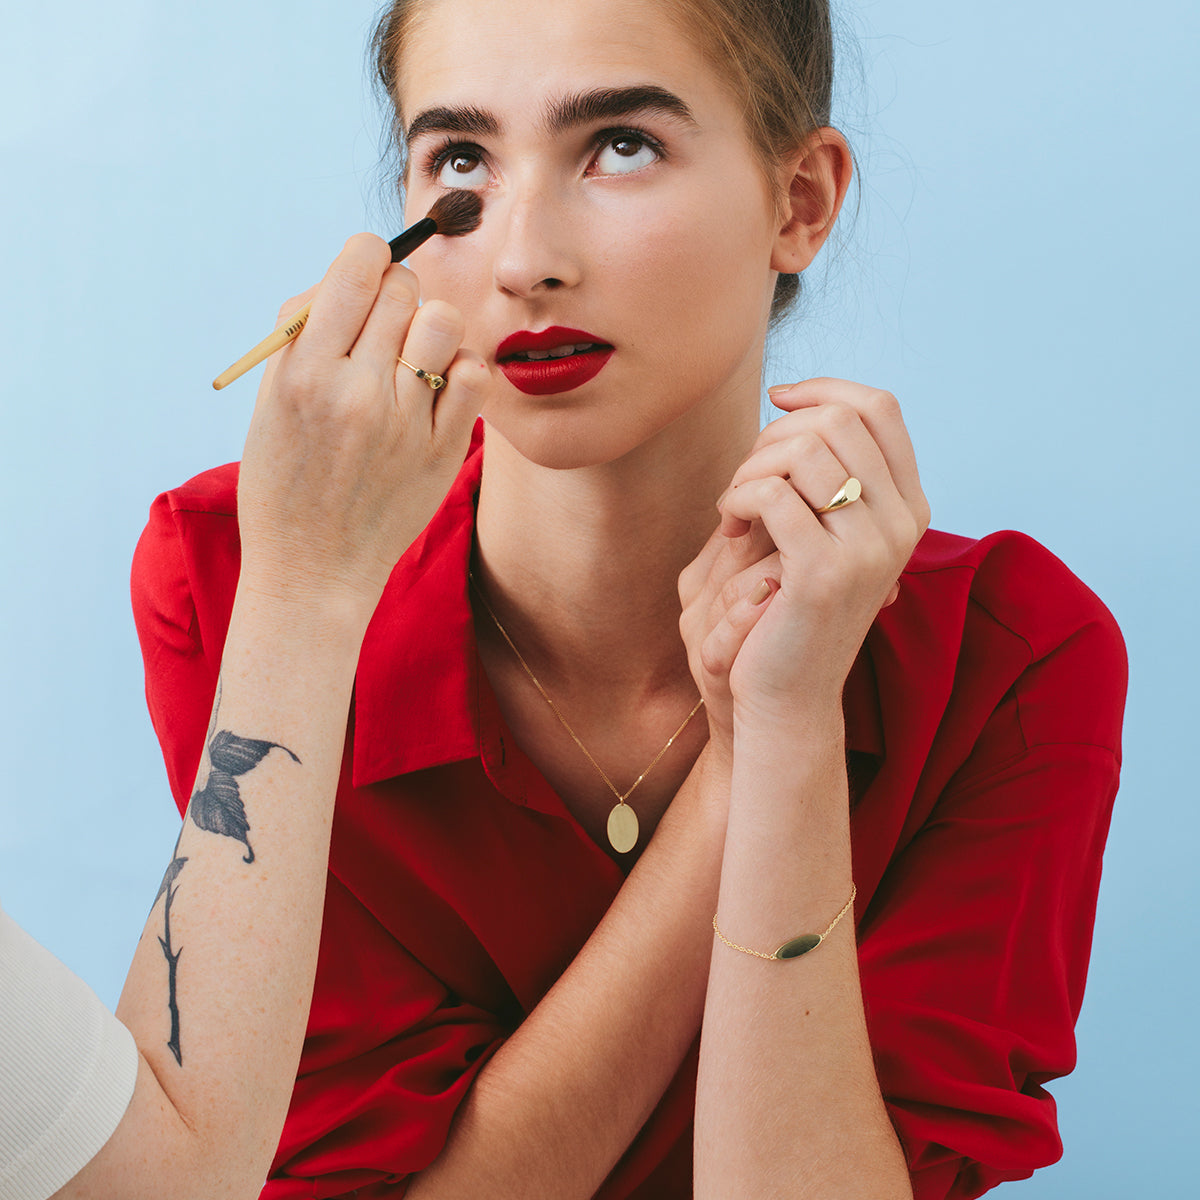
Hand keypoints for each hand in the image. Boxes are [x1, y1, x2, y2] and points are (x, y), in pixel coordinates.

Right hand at [236, 234, 489, 618]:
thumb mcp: (271, 399)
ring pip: (444, 322)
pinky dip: (459, 370)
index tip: (364, 276)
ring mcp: (405, 422)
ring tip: (411, 357)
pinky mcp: (442, 450)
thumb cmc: (286, 478)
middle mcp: (357, 391)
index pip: (357, 266)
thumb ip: (308, 332)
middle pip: (404, 289)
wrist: (312, 569)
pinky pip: (473, 374)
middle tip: (382, 328)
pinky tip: (436, 389)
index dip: (366, 257)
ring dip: (430, 328)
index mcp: (304, 370)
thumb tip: (357, 272)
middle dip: (394, 295)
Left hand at [681, 379, 929, 735]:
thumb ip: (826, 475)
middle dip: (773, 436)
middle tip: (746, 480)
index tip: (778, 400)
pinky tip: (729, 528)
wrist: (789, 693)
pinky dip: (737, 499)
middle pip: (836, 419)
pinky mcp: (824, 572)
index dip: (823, 388)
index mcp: (907, 506)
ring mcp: (869, 547)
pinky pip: (771, 494)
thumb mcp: (822, 532)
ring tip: (734, 508)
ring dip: (750, 469)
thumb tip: (793, 402)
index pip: (879, 407)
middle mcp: (901, 523)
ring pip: (802, 451)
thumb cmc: (792, 607)